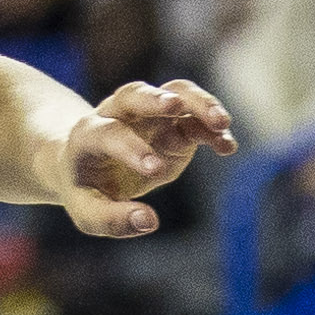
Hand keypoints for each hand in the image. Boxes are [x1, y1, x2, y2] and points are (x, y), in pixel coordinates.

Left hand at [55, 78, 237, 236]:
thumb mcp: (87, 211)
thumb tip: (148, 222)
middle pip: (136, 93)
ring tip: (222, 124)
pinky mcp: (174, 122)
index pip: (109, 133)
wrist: (88, 162)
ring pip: (175, 92)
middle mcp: (118, 115)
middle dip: (157, 99)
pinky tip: (228, 146)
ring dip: (198, 103)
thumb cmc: (86, 188)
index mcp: (89, 135)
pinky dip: (213, 127)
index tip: (155, 170)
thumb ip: (112, 219)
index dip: (132, 148)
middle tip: (178, 106)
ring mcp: (150, 114)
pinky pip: (196, 115)